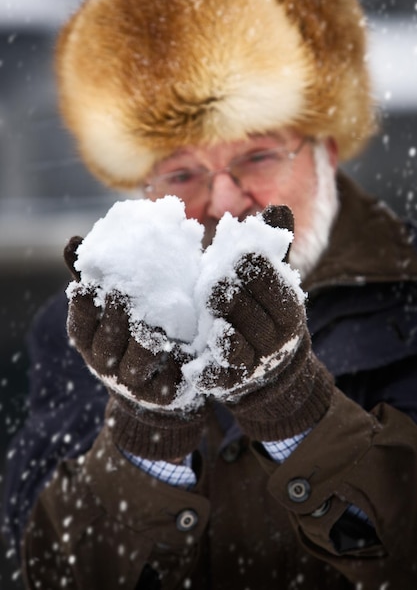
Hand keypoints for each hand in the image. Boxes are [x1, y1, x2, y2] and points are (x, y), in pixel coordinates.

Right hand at [64, 237, 204, 459]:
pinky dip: (176, 362)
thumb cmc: (130, 331)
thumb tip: (73, 241)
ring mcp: (135, 382)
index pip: (80, 325)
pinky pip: (169, 379)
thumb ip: (96, 276)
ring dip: (145, 340)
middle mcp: (107, 364)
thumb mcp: (109, 305)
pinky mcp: (164, 393)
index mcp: (91, 340)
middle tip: (123, 292)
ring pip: (137, 362)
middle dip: (116, 317)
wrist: (158, 380)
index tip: (88, 285)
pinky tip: (185, 345)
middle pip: (107, 344)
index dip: (83, 307)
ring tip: (154, 321)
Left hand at [200, 205, 333, 439]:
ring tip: (209, 317)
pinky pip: (218, 378)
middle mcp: (275, 338)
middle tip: (210, 285)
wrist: (270, 370)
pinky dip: (206, 373)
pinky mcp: (231, 383)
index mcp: (288, 307)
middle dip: (226, 294)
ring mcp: (254, 363)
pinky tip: (193, 366)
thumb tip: (278, 207)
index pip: (267, 280)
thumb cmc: (263, 311)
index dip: (247, 266)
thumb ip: (272, 248)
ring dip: (218, 328)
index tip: (232, 259)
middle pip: (246, 310)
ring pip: (233, 345)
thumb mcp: (273, 281)